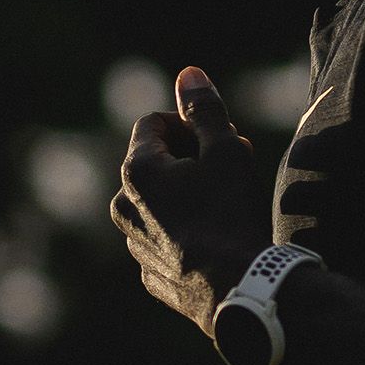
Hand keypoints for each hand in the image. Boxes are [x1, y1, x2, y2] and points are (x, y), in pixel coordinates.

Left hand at [113, 66, 268, 332]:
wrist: (241, 291)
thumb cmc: (232, 215)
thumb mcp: (226, 151)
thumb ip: (204, 110)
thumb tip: (188, 73)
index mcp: (136, 173)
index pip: (153, 123)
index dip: (189, 125)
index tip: (219, 140)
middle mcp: (123, 208)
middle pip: (156, 163)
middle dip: (192, 157)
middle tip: (232, 167)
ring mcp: (135, 245)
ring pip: (160, 203)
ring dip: (188, 194)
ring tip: (227, 204)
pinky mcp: (152, 275)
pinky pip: (167, 239)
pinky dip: (187, 231)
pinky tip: (218, 240)